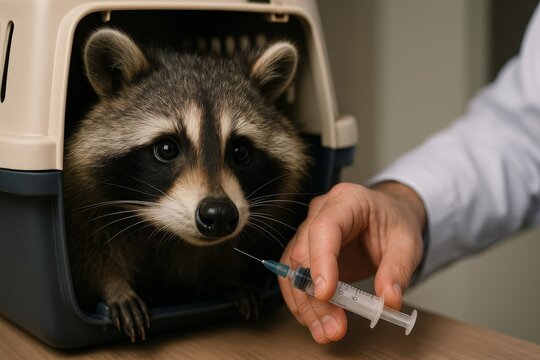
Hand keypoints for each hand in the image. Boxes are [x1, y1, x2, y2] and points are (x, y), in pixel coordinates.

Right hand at [278, 181, 425, 342]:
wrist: (388, 217)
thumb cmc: (395, 223)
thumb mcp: (408, 243)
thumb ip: (398, 270)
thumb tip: (388, 300)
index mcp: (346, 201)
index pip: (324, 228)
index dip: (321, 261)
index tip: (326, 293)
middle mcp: (321, 213)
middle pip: (303, 253)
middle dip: (314, 295)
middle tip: (333, 327)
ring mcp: (309, 231)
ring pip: (293, 269)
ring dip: (305, 304)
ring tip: (325, 331)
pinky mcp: (307, 252)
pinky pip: (294, 276)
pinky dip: (301, 301)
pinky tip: (314, 320)